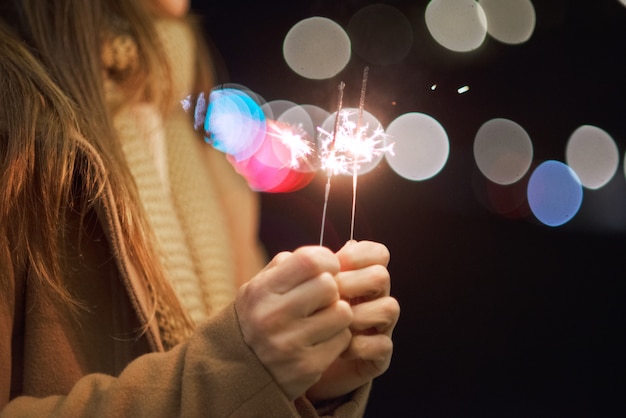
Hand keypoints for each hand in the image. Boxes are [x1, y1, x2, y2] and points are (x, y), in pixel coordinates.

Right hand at [235, 246, 353, 400]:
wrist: (237, 372)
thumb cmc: (258, 318)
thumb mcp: (260, 287)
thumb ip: (288, 265)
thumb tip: (330, 254)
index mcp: (261, 291)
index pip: (310, 261)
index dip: (327, 260)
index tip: (327, 268)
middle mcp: (272, 317)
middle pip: (330, 286)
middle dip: (331, 289)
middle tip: (322, 298)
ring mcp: (289, 344)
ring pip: (342, 313)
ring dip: (337, 314)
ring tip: (321, 319)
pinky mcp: (307, 367)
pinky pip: (343, 340)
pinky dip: (337, 338)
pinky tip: (320, 340)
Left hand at [306, 240, 399, 402]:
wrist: (295, 363)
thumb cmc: (299, 320)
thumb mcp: (299, 290)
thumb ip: (310, 270)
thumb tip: (321, 254)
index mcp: (358, 275)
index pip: (376, 253)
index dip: (358, 255)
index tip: (334, 266)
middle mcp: (373, 297)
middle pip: (381, 276)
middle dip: (353, 283)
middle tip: (331, 295)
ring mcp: (379, 325)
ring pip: (389, 307)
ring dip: (358, 315)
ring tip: (332, 324)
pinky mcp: (379, 355)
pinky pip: (382, 344)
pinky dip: (360, 346)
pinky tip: (339, 349)